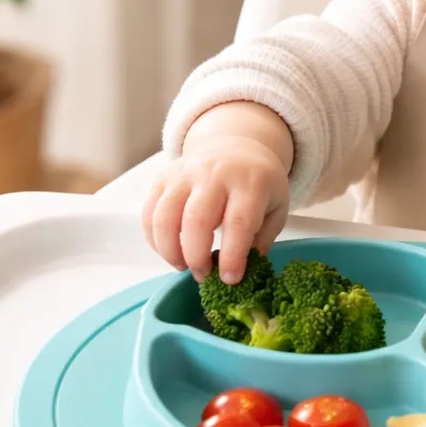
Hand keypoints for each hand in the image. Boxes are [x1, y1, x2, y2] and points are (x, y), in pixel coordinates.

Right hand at [142, 134, 289, 284]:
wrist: (237, 145)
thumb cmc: (258, 184)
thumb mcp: (276, 207)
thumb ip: (261, 239)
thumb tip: (240, 272)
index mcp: (250, 182)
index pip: (238, 223)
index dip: (232, 256)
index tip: (230, 280)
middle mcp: (215, 174)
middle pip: (196, 221)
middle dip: (197, 257)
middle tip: (204, 276)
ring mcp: (184, 173)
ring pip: (165, 218)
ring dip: (170, 252)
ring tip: (184, 267)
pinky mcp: (163, 178)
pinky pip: (149, 214)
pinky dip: (155, 241)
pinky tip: (170, 252)